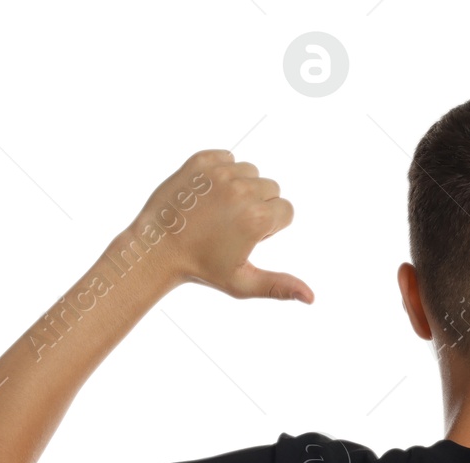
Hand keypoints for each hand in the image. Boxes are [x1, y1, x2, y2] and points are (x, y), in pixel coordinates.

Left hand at [128, 149, 312, 301]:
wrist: (157, 248)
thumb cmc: (202, 269)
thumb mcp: (243, 283)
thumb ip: (280, 286)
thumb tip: (312, 298)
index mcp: (257, 218)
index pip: (287, 210)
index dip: (271, 227)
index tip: (248, 237)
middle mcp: (242, 191)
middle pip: (272, 189)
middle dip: (260, 205)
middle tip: (232, 225)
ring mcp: (221, 173)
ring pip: (252, 172)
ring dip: (243, 187)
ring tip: (220, 209)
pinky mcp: (201, 161)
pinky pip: (229, 157)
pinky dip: (224, 171)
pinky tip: (209, 193)